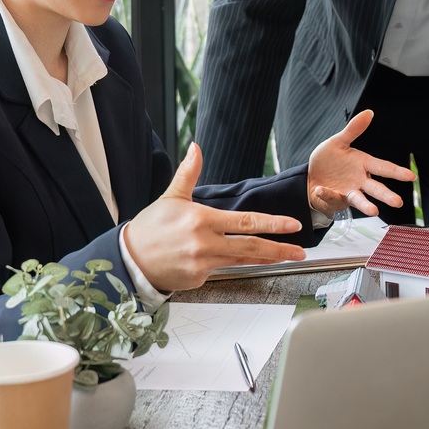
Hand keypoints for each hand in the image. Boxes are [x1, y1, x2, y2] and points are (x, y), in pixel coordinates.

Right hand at [122, 143, 306, 291]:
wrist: (129, 260)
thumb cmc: (150, 228)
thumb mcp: (171, 198)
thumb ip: (188, 174)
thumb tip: (196, 148)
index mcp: (201, 220)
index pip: (246, 222)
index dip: (273, 224)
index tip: (292, 225)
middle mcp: (205, 244)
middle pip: (251, 247)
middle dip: (279, 249)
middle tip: (299, 250)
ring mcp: (202, 264)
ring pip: (240, 261)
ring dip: (264, 259)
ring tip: (283, 256)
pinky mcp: (198, 280)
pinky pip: (218, 270)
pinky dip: (223, 263)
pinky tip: (217, 258)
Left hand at [306, 110, 415, 216]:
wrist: (311, 176)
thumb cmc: (329, 160)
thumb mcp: (338, 142)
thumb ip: (353, 129)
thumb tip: (368, 112)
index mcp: (363, 165)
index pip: (383, 168)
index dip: (397, 172)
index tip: (412, 176)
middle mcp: (360, 181)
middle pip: (376, 188)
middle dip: (387, 195)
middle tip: (398, 202)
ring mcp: (348, 192)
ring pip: (360, 200)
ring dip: (366, 205)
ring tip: (374, 211)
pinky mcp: (335, 199)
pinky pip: (332, 197)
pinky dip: (326, 194)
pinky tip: (321, 189)